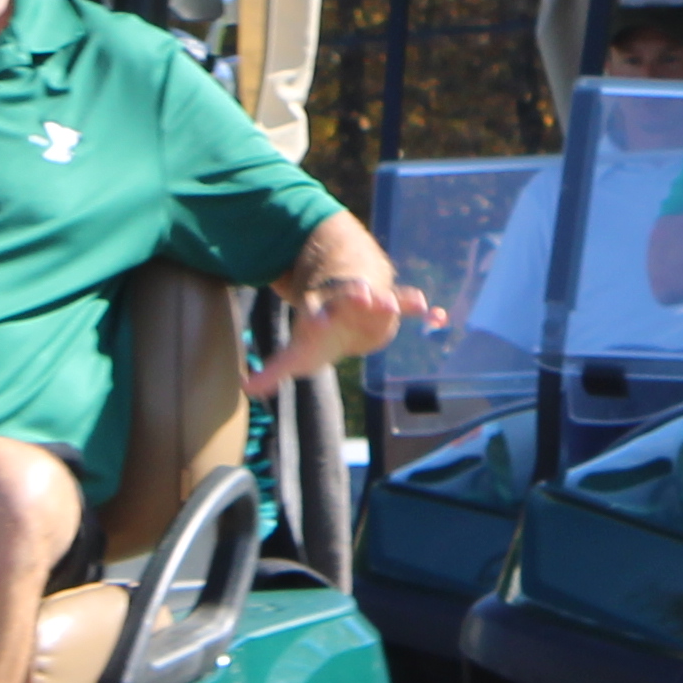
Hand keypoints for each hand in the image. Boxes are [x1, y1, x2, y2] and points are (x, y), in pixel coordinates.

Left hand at [251, 265, 441, 396]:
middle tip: (364, 294)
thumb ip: (274, 370)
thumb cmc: (319, 331)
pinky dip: (421, 309)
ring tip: (407, 302)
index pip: (314, 313)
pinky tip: (436, 317)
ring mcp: (370, 299)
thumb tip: (245, 388)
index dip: (316, 318)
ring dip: (392, 299)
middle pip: (349, 295)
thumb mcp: (298, 350)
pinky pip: (408, 303)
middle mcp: (344, 301)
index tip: (317, 322)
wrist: (344, 295)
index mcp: (320, 311)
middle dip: (356, 295)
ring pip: (382, 294)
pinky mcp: (391, 303)